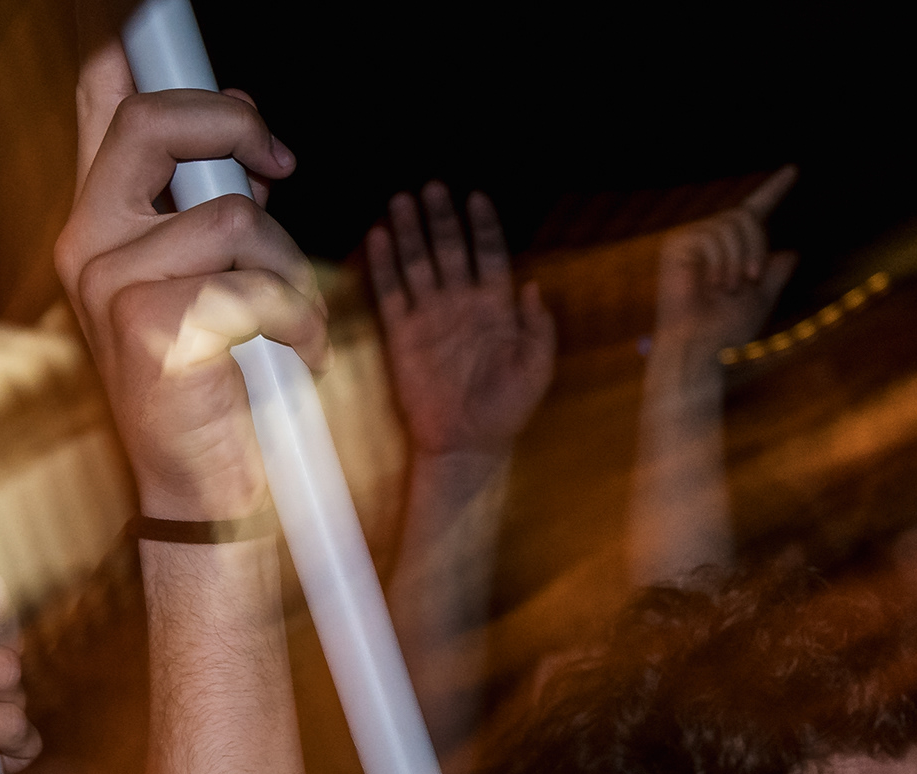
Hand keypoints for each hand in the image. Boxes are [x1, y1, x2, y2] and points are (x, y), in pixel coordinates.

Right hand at [54, 45, 319, 522]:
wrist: (202, 487)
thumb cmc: (212, 383)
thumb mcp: (204, 279)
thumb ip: (198, 200)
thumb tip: (234, 129)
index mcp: (99, 222)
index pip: (100, 105)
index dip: (133, 55)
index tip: (161, 19)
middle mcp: (89, 243)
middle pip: (152, 125)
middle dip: (233, 124)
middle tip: (280, 164)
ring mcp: (112, 286)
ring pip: (231, 219)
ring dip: (289, 269)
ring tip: (292, 320)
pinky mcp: (153, 330)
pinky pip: (253, 286)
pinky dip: (296, 321)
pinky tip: (295, 354)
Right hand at [369, 182, 553, 457]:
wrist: (466, 443)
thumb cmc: (507, 409)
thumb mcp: (536, 371)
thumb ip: (538, 329)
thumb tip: (533, 285)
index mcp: (497, 310)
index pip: (490, 256)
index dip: (484, 227)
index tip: (477, 196)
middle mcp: (461, 304)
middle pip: (450, 250)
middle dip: (442, 218)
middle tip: (433, 187)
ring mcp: (430, 316)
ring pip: (418, 262)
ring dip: (410, 231)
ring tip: (402, 199)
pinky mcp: (402, 332)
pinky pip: (390, 292)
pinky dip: (384, 264)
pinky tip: (379, 236)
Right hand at [655, 169, 797, 362]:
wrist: (701, 345)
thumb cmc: (727, 329)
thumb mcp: (761, 301)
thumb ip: (775, 276)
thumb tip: (792, 251)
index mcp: (732, 248)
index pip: (756, 211)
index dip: (775, 189)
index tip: (794, 170)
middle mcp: (711, 237)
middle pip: (746, 216)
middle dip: (757, 247)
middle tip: (752, 279)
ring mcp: (692, 238)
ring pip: (732, 224)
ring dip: (740, 259)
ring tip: (729, 287)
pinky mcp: (678, 244)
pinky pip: (713, 236)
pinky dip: (722, 262)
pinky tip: (713, 284)